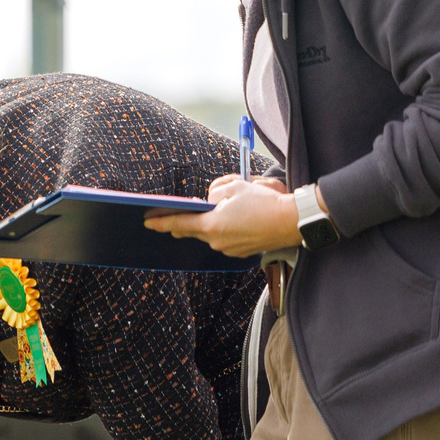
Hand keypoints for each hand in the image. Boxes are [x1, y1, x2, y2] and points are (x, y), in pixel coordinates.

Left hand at [144, 174, 299, 257]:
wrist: (291, 221)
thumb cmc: (264, 202)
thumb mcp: (235, 187)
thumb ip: (215, 192)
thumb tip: (210, 201)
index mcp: (212, 226)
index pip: (179, 224)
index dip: (161, 222)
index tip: (148, 222)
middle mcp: (217, 242)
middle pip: (196, 229)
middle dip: (192, 219)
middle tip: (184, 211)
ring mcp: (229, 249)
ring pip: (212, 233)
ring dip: (214, 222)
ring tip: (228, 209)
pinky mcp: (240, 252)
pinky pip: (226, 238)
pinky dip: (227, 228)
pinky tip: (239, 219)